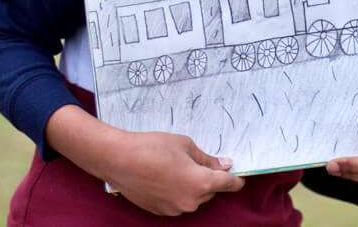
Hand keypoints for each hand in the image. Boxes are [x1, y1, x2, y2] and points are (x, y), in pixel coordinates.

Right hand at [104, 130, 245, 215]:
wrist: (119, 159)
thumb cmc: (152, 147)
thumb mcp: (185, 145)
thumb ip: (207, 158)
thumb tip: (223, 165)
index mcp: (200, 183)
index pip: (228, 184)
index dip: (236, 179)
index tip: (239, 176)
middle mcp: (190, 201)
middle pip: (210, 191)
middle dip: (208, 178)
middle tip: (195, 161)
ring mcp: (175, 209)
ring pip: (194, 197)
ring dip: (192, 186)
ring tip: (175, 167)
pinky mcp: (161, 212)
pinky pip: (179, 202)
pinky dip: (178, 192)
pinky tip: (165, 177)